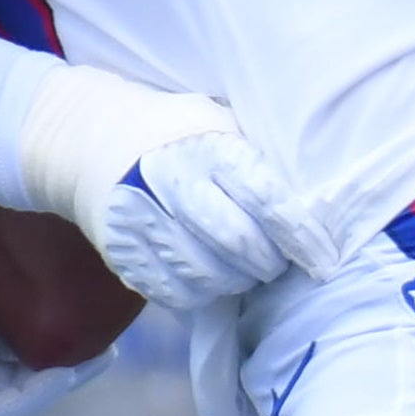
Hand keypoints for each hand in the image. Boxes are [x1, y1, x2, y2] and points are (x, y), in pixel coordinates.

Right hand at [16, 66, 325, 308]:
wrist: (89, 139)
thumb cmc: (177, 133)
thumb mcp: (219, 122)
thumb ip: (259, 159)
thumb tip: (318, 203)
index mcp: (207, 148)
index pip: (267, 199)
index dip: (301, 236)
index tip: (325, 260)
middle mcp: (171, 183)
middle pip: (238, 243)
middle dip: (270, 263)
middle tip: (278, 262)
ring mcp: (141, 220)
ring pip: (207, 274)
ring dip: (238, 280)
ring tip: (244, 268)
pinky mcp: (121, 251)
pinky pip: (174, 291)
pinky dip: (202, 293)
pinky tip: (209, 276)